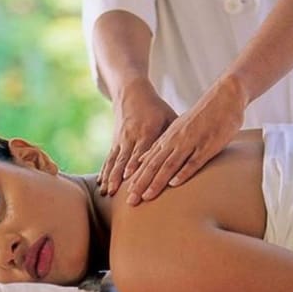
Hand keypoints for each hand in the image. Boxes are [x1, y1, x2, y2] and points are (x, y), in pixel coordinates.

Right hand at [98, 78, 176, 195]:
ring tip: (109, 193)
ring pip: (115, 163)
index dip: (137, 166)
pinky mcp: (114, 143)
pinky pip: (109, 160)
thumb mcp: (168, 116)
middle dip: (125, 181)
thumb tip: (192, 152)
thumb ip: (175, 135)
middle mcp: (131, 137)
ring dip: (111, 179)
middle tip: (127, 197)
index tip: (133, 180)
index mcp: (147, 130)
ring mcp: (121, 140)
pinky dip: (104, 173)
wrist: (131, 94)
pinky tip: (101, 186)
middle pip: (128, 162)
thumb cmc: (155, 107)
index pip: (143, 152)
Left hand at [126, 78, 245, 204]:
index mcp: (167, 139)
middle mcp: (175, 142)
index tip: (126, 194)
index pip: (147, 162)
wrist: (224, 97)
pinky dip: (183, 172)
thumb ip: (159, 145)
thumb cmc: (201, 117)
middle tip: (130, 201)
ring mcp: (190, 143)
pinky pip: (193, 161)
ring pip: (169, 165)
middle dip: (140, 184)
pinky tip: (174, 184)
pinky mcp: (207, 145)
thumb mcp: (175, 129)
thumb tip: (141, 160)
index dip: (136, 178)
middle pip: (153, 166)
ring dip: (156, 182)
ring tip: (146, 196)